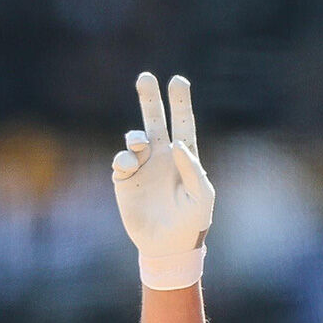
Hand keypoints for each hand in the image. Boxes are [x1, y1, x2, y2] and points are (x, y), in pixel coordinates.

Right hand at [112, 73, 214, 289]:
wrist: (169, 245)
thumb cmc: (192, 221)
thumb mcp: (202, 197)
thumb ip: (193, 170)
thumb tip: (177, 145)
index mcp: (184, 158)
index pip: (183, 124)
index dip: (181, 103)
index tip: (178, 80)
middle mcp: (161, 156)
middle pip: (154, 120)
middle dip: (150, 99)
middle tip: (146, 77)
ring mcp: (142, 166)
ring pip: (134, 138)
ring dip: (135, 136)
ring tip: (140, 143)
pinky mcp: (125, 180)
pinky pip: (121, 161)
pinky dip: (124, 158)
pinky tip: (130, 165)